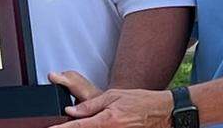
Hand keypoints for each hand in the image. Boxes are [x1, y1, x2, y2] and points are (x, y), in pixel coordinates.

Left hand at [49, 71, 171, 127]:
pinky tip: (90, 123)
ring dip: (83, 126)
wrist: (161, 112)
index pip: (78, 126)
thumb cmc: (139, 101)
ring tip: (87, 117)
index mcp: (107, 120)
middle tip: (61, 124)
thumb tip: (71, 111)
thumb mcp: (112, 96)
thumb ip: (90, 105)